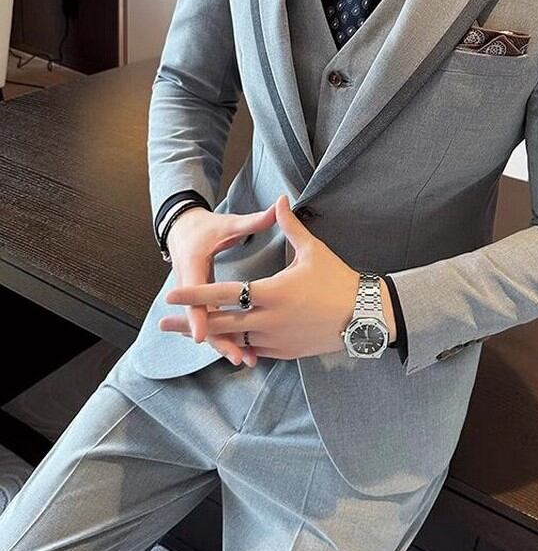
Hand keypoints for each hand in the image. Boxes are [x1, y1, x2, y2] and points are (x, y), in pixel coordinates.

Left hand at [158, 194, 396, 363]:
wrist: (362, 315)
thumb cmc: (338, 280)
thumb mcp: (313, 250)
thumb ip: (290, 226)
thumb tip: (281, 198)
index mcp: (271, 292)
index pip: (223, 293)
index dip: (195, 294)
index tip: (170, 295)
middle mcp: (268, 319)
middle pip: (220, 323)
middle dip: (189, 323)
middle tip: (163, 322)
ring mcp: (275, 339)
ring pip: (235, 340)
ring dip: (212, 337)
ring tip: (191, 336)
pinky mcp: (284, 351)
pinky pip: (254, 349)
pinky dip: (240, 344)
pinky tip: (227, 342)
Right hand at [164, 201, 277, 364]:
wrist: (183, 231)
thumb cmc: (206, 228)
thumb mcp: (227, 224)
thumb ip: (254, 220)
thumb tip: (281, 204)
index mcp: (194, 265)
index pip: (196, 293)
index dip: (197, 315)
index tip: (202, 334)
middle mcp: (192, 287)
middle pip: (204, 319)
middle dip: (219, 339)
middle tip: (239, 357)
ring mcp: (198, 299)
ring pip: (211, 326)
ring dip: (226, 342)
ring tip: (248, 360)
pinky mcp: (206, 305)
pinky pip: (217, 324)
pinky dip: (229, 337)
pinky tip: (249, 352)